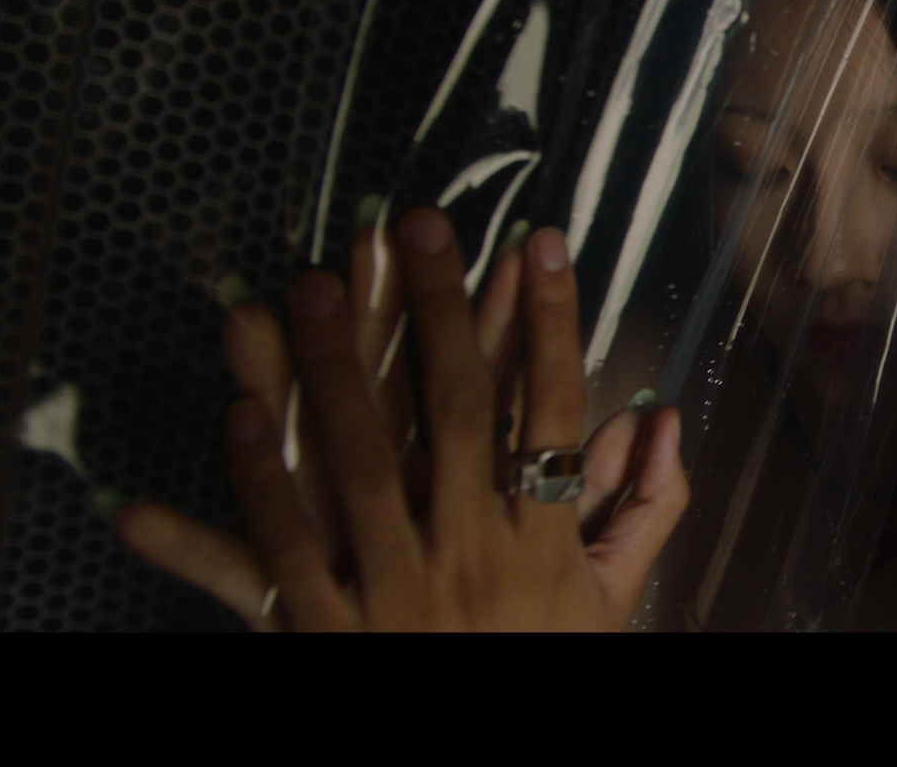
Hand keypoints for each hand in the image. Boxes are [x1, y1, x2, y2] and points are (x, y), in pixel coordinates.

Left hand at [113, 207, 688, 630]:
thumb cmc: (540, 670)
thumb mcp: (609, 605)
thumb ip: (643, 510)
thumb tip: (664, 420)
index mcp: (542, 546)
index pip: (553, 409)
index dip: (550, 320)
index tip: (539, 243)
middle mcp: (471, 556)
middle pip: (457, 411)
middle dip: (438, 310)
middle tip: (416, 225)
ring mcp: (391, 592)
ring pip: (359, 464)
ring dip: (332, 369)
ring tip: (311, 284)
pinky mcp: (319, 631)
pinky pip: (277, 548)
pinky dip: (253, 480)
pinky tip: (233, 413)